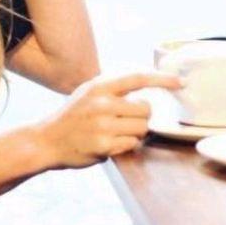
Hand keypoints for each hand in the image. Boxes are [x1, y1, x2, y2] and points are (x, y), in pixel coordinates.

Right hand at [33, 70, 183, 170]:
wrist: (46, 141)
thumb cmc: (72, 117)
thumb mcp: (88, 93)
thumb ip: (112, 89)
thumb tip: (146, 86)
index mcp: (99, 87)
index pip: (137, 79)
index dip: (161, 80)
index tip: (180, 82)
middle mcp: (102, 104)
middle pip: (145, 110)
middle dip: (142, 118)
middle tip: (127, 122)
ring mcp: (103, 125)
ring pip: (141, 128)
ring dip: (135, 133)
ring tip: (116, 133)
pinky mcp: (103, 145)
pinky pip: (131, 144)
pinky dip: (126, 145)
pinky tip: (110, 143)